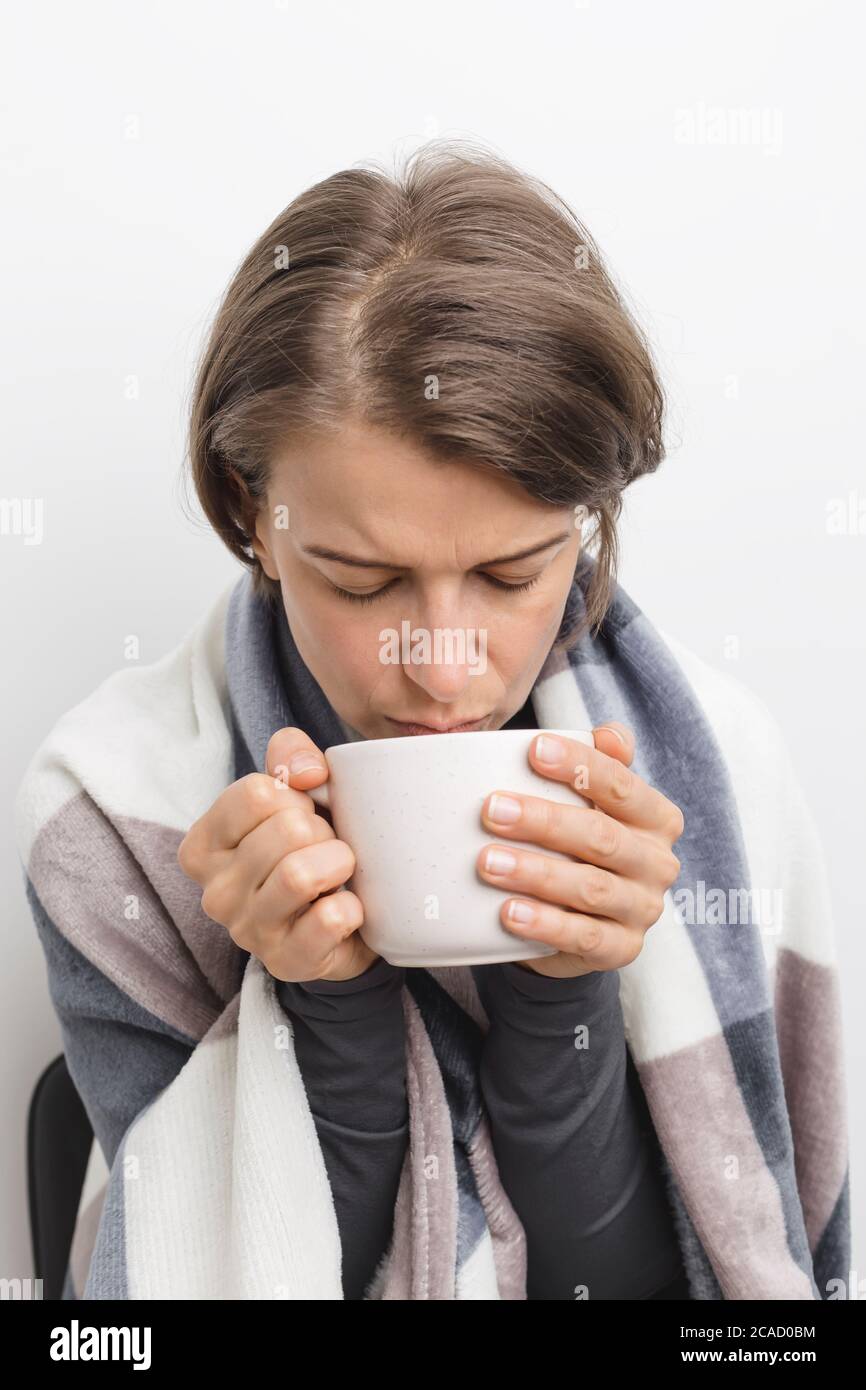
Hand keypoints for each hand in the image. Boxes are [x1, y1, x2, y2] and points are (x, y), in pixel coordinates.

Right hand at [177, 727, 375, 981]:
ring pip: (300, 875)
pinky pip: (329, 920)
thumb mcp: (296, 792)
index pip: (255, 793)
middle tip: (325, 847)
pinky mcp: (287, 961)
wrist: (341, 921)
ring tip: (339, 872)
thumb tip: (308, 772)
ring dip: (339, 863)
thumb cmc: (309, 848)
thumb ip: (290, 756)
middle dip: (323, 830)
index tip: (302, 815)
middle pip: (286, 830)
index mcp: (204, 845)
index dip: (295, 796)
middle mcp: (214, 892)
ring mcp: (248, 931)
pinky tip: (347, 909)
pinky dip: (352, 907)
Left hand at [475, 724, 683, 977]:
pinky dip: (544, 924)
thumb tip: (608, 733)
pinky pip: (583, 937)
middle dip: (543, 821)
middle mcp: (658, 863)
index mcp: (656, 818)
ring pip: (590, 888)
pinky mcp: (621, 949)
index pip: (621, 785)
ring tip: (487, 862)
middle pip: (601, 836)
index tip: (532, 749)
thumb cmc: (580, 844)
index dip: (579, 765)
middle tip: (491, 809)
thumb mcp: (591, 803)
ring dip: (536, 873)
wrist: (578, 918)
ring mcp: (642, 909)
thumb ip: (600, 764)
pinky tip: (508, 912)